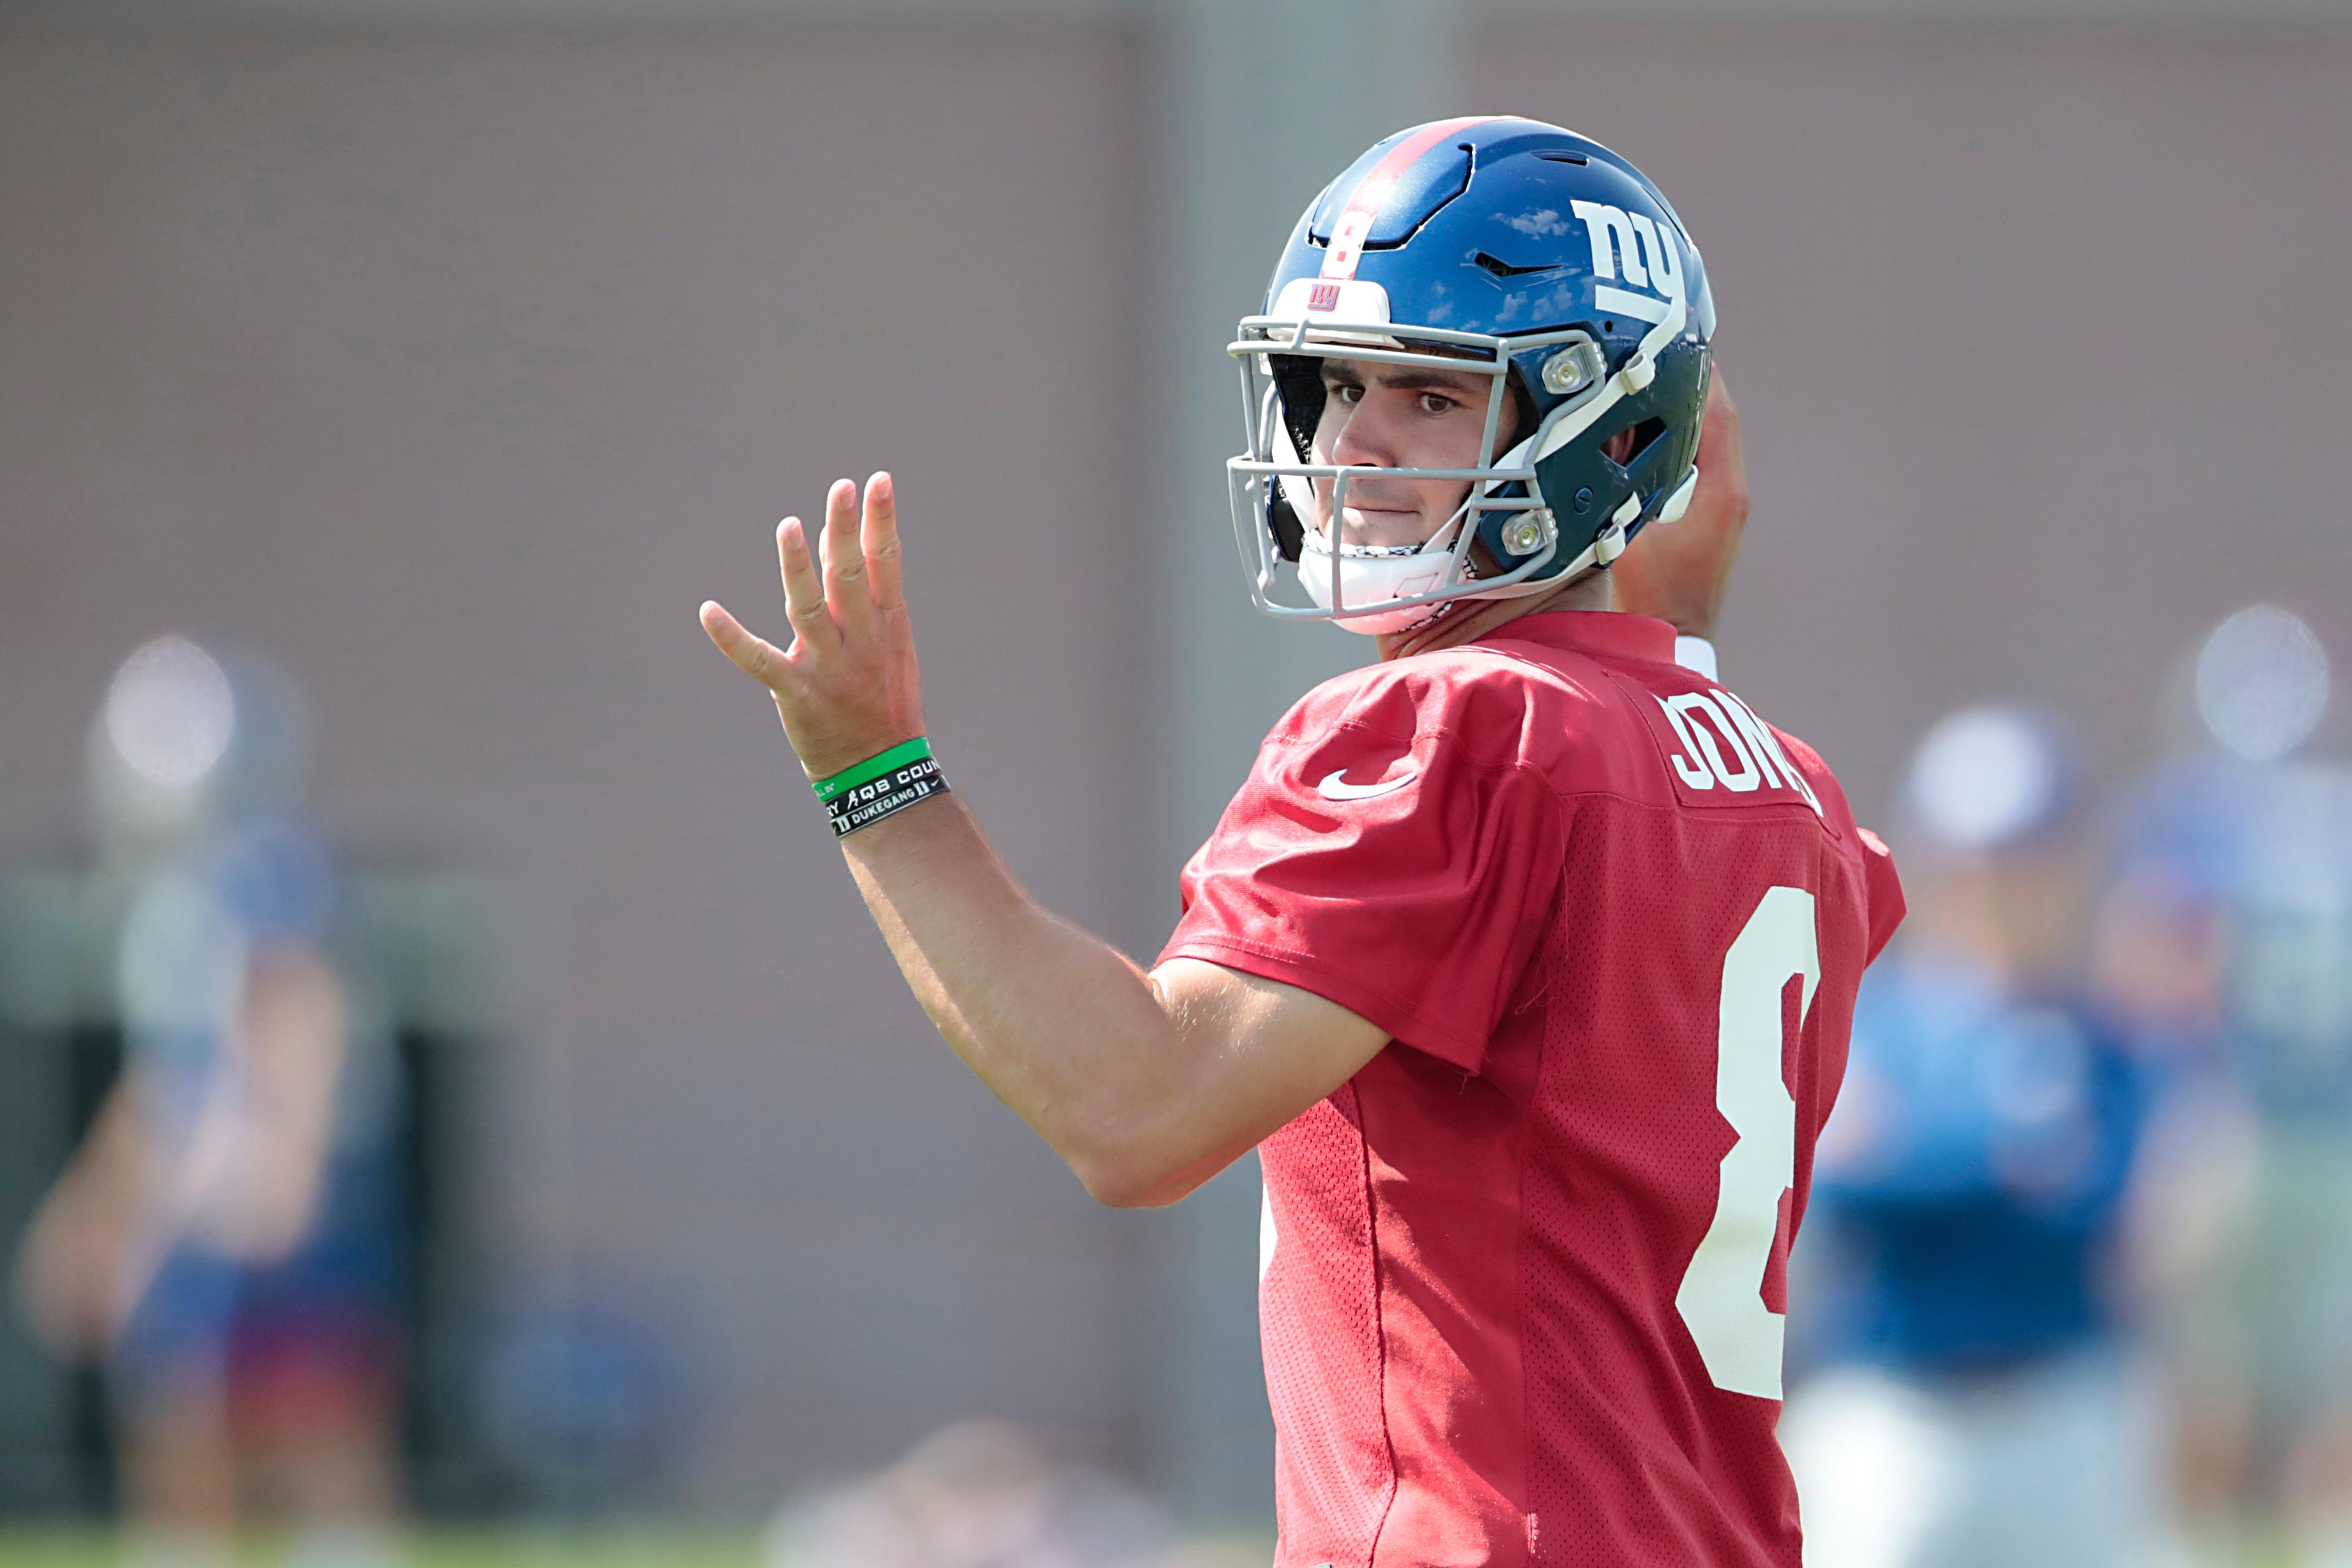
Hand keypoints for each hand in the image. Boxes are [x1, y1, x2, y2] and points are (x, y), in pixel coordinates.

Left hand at [700, 473, 926, 780]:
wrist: (879, 768)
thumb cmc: (882, 698)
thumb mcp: (887, 643)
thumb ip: (861, 592)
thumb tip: (834, 536)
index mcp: (886, 626)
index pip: (886, 564)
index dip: (882, 522)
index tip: (879, 482)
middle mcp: (859, 641)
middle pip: (850, 577)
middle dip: (846, 531)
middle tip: (841, 488)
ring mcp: (827, 666)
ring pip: (808, 608)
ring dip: (798, 567)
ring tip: (789, 527)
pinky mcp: (796, 692)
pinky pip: (758, 661)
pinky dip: (731, 637)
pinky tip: (707, 610)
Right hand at [1611, 369, 1748, 638]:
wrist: (1676, 642)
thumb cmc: (1651, 601)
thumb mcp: (1623, 539)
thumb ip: (1612, 491)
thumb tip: (1592, 446)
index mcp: (1718, 490)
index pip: (1715, 409)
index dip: (1696, 370)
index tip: (1670, 337)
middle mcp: (1731, 492)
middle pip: (1715, 416)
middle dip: (1687, 380)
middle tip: (1654, 348)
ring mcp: (1725, 504)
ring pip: (1708, 437)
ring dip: (1683, 408)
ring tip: (1647, 380)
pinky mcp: (1712, 516)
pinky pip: (1699, 459)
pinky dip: (1678, 437)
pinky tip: (1646, 430)